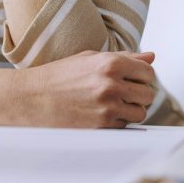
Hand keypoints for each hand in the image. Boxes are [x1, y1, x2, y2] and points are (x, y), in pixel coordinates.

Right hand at [11, 50, 157, 127]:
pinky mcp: (102, 126)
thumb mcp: (90, 58)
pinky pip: (125, 126)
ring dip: (131, 110)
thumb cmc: (59, 75)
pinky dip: (118, 122)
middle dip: (139, 94)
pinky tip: (102, 113)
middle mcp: (111, 84)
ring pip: (140, 113)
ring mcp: (107, 106)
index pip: (148, 72)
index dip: (142, 77)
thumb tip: (152, 57)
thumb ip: (124, 57)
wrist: (32, 98)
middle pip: (148, 94)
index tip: (132, 79)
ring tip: (114, 104)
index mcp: (110, 63)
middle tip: (123, 93)